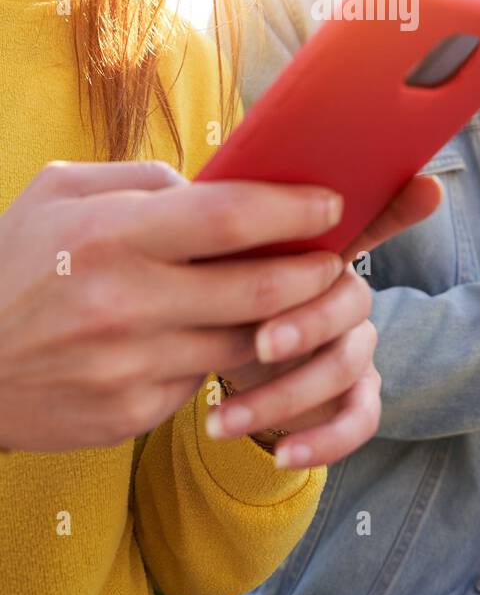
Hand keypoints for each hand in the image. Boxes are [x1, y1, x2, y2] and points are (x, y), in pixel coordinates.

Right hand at [0, 160, 355, 451]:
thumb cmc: (15, 264)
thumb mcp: (61, 192)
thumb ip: (144, 179)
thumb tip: (217, 187)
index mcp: (110, 235)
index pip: (229, 218)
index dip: (292, 209)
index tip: (330, 203)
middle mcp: (126, 303)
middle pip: (259, 290)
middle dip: (313, 271)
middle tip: (334, 257)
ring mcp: (131, 367)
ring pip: (245, 344)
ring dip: (284, 322)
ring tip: (296, 296)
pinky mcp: (132, 415)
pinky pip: (204, 380)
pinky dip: (222, 355)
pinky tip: (220, 335)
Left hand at [214, 172, 443, 464]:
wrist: (210, 353)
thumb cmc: (214, 290)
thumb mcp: (209, 258)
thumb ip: (214, 226)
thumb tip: (187, 184)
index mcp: (317, 250)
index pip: (368, 217)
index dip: (401, 204)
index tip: (429, 188)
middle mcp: (346, 292)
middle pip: (350, 299)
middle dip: (307, 322)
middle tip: (258, 344)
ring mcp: (356, 345)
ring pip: (346, 364)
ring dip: (285, 395)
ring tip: (221, 420)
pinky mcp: (354, 396)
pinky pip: (361, 419)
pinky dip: (323, 441)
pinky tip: (280, 456)